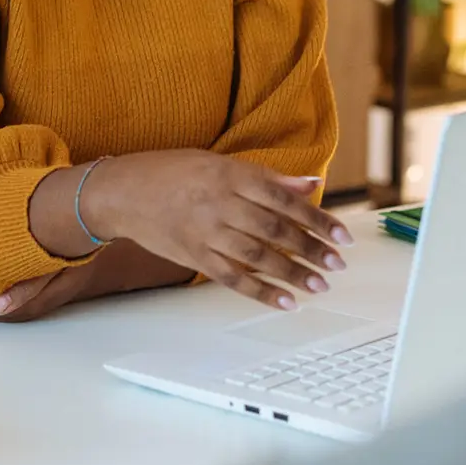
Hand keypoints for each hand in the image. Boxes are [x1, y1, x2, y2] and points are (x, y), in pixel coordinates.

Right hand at [80, 151, 352, 309]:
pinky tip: (285, 301)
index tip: (342, 235)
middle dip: (311, 248)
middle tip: (337, 264)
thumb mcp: (219, 163)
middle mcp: (219, 203)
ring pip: (258, 256)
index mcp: (230, 175)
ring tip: (319, 285)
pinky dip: (260, 292)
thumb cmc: (172, 172)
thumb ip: (266, 177)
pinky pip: (232, 278)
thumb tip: (310, 185)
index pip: (284, 199)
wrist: (122, 192)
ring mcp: (205, 232)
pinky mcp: (194, 256)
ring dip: (292, 273)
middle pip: (275, 229)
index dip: (317, 219)